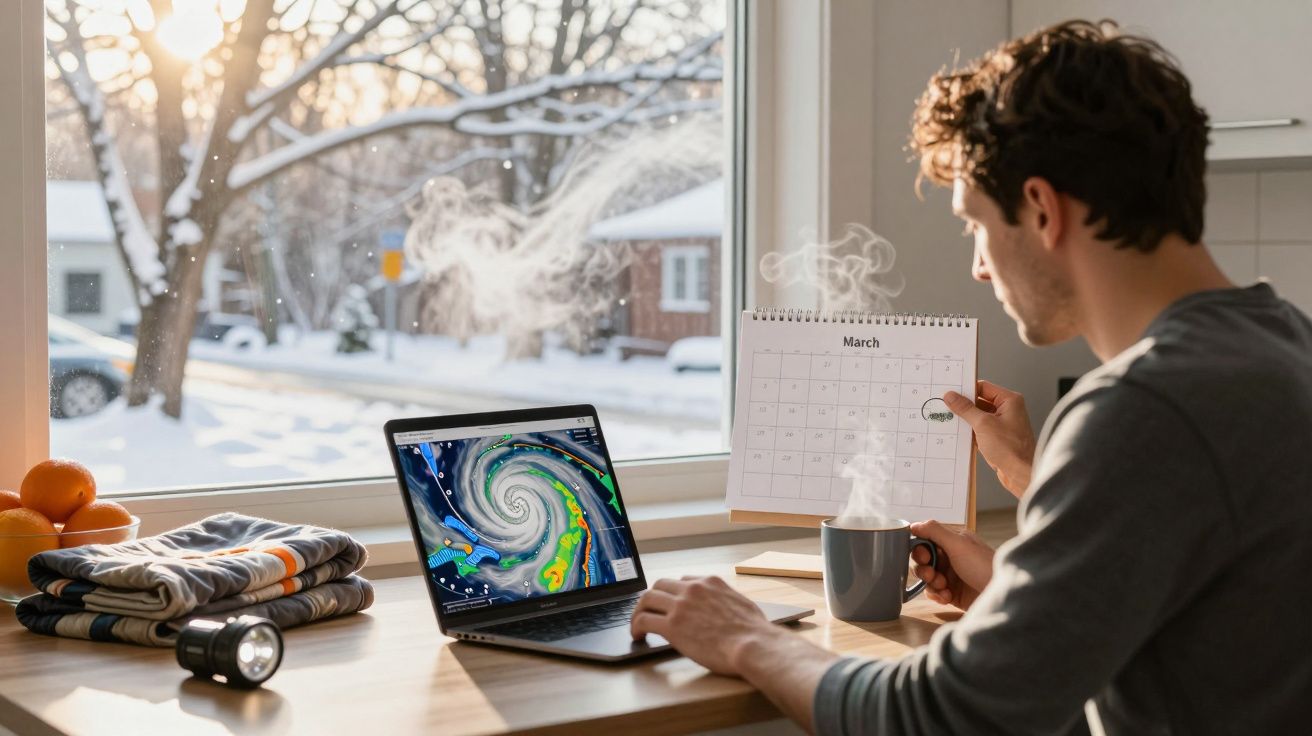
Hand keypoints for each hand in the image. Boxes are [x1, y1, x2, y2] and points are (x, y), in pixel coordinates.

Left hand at [630, 576, 774, 674]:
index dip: (674, 593)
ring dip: (639, 610)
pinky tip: (637, 635)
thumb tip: (726, 608)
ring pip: (647, 598)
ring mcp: (681, 605)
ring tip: (637, 624)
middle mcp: (693, 589)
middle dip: (653, 598)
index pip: (683, 580)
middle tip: (649, 611)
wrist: (752, 645)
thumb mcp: (742, 604)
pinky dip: (636, 626)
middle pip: (661, 584)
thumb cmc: (754, 631)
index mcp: (711, 582)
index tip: (671, 603)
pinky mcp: (672, 625)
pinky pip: (644, 620)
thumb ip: (727, 601)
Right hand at [910, 520, 994, 610]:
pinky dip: (937, 595)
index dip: (920, 548)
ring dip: (931, 583)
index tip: (924, 556)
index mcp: (954, 542)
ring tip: (943, 587)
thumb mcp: (959, 544)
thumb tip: (914, 524)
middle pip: (924, 560)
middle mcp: (951, 557)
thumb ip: (935, 531)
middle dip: (924, 568)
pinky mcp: (952, 594)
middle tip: (932, 574)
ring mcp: (952, 576)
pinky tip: (947, 597)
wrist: (1002, 595)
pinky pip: (933, 593)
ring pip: (927, 577)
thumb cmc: (984, 567)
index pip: (927, 540)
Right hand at [944, 380, 1035, 496]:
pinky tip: (959, 434)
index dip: (966, 389)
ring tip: (952, 421)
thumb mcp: (983, 424)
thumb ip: (966, 409)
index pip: (983, 387)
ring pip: (979, 415)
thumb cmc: (1011, 449)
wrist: (1020, 474)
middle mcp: (1008, 410)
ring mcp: (1003, 424)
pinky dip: (970, 431)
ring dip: (966, 419)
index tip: (951, 393)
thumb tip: (952, 397)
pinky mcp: (998, 436)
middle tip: (947, 407)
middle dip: (964, 406)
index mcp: (1010, 401)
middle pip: (980, 401)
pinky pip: (980, 428)